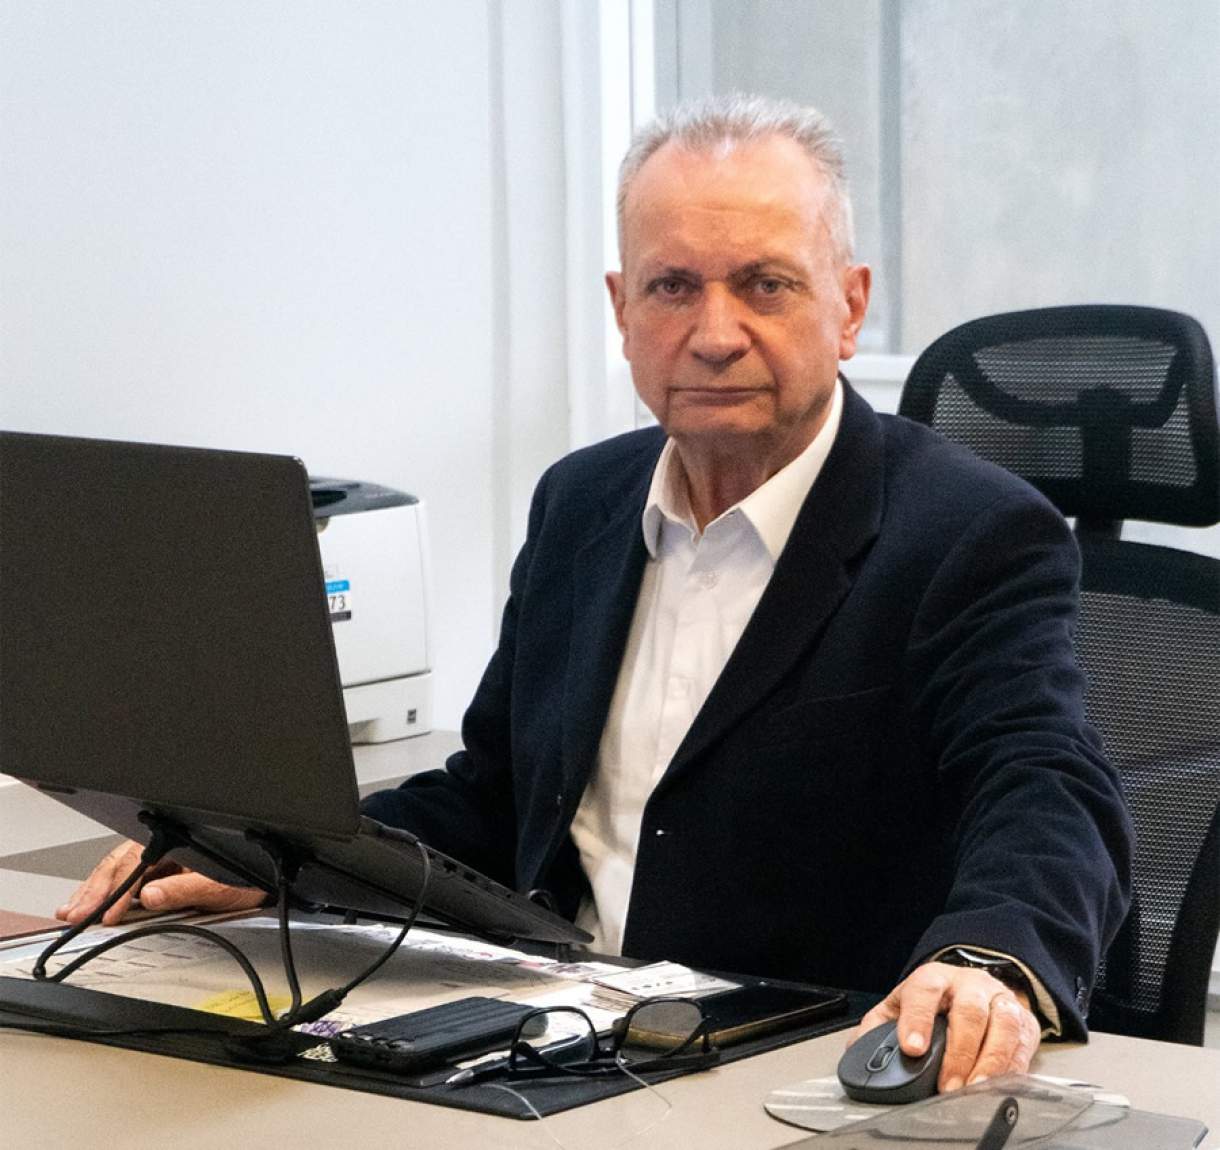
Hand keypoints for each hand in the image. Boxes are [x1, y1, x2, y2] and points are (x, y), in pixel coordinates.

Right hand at [55, 839, 266, 926]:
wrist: (270, 878)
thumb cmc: (250, 878)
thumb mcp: (218, 885)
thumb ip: (183, 889)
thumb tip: (150, 895)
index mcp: (179, 844)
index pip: (137, 866)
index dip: (118, 892)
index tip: (105, 915)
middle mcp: (168, 845)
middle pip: (120, 865)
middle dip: (95, 889)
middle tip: (73, 913)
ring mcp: (164, 855)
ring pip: (119, 868)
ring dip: (94, 889)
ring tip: (72, 907)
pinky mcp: (164, 867)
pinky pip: (128, 875)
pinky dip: (107, 888)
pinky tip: (93, 899)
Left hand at [850, 961, 1040, 1092]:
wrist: (973, 988)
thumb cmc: (933, 1001)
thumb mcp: (900, 1006)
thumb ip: (878, 1027)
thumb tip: (860, 1050)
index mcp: (933, 977)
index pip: (924, 991)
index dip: (918, 1019)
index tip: (912, 1048)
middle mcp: (969, 984)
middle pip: (969, 1010)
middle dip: (958, 1052)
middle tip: (947, 1085)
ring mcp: (999, 1000)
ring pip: (1003, 1025)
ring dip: (989, 1062)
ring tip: (974, 1089)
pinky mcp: (1024, 1021)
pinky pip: (1023, 1044)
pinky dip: (1011, 1068)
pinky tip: (997, 1085)